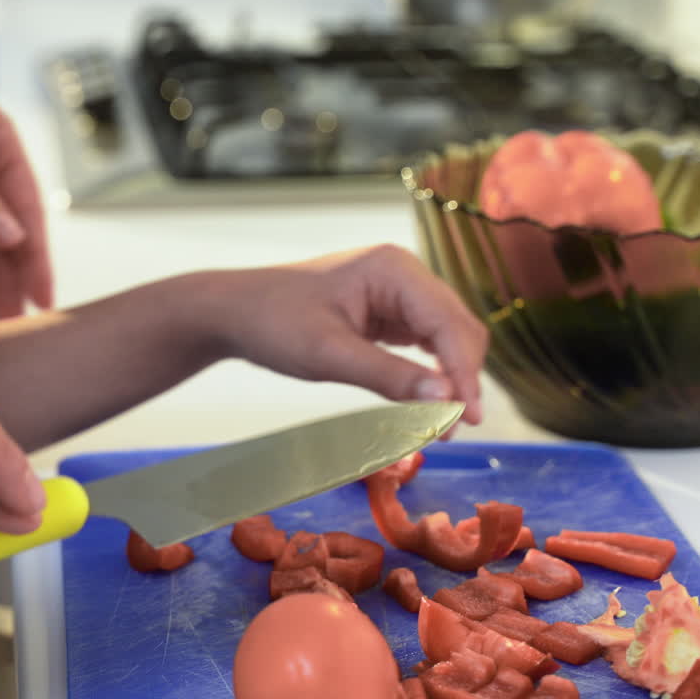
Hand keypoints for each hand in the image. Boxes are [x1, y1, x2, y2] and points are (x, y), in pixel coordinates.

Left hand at [211, 246, 488, 424]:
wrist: (233, 312)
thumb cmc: (273, 323)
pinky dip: (430, 373)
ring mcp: (397, 291)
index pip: (449, 323)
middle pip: (456, 328)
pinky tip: (427, 402)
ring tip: (441, 424)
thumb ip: (388, 377)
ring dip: (449, 378)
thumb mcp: (329, 355)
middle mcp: (403, 273)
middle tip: (452, 429)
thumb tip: (447, 402)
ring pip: (445, 337)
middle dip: (461, 377)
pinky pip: (424, 342)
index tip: (466, 419)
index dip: (465, 373)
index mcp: (394, 269)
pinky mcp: (387, 311)